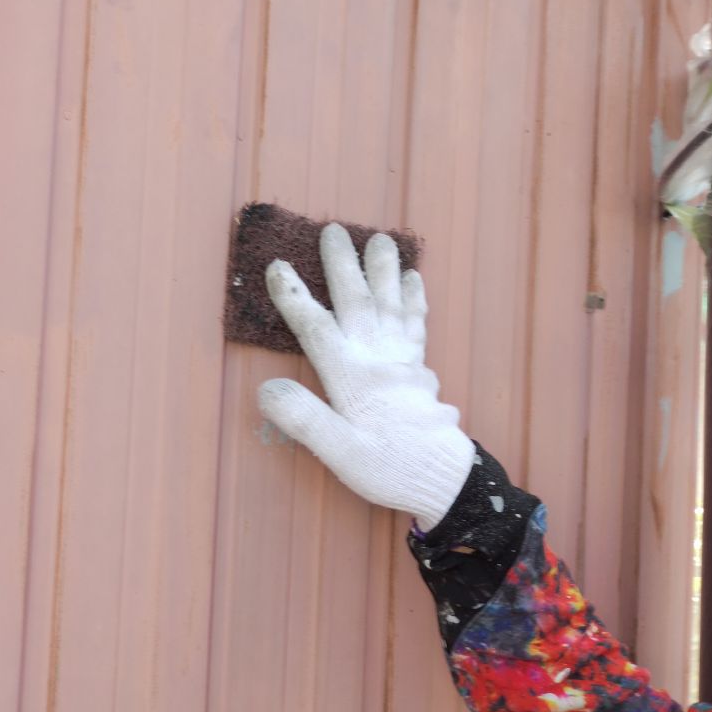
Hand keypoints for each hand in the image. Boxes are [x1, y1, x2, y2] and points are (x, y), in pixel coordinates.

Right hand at [257, 223, 473, 529]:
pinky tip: (414, 278)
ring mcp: (403, 362)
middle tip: (334, 229)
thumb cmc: (389, 469)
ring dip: (384, 270)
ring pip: (391, 305)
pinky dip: (414, 298)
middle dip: (343, 266)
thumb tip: (266, 389)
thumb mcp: (339, 454)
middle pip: (358, 303)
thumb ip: (305, 420)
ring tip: (382, 238)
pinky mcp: (420, 370)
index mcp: (353, 378)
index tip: (278, 265)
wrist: (446, 481)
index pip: (317, 329)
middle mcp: (378, 361)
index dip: (295, 297)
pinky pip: (417, 324)